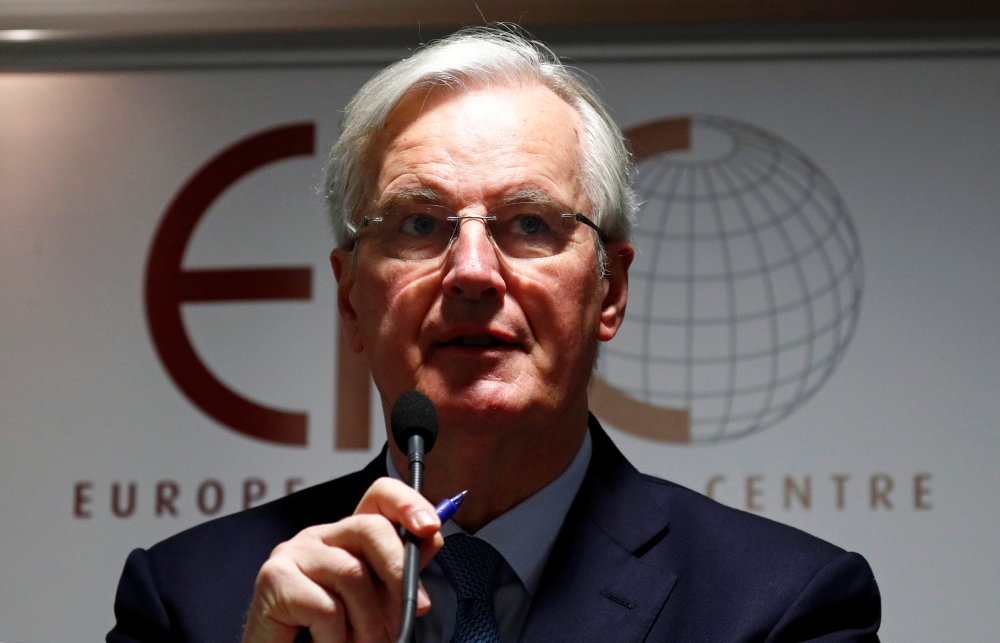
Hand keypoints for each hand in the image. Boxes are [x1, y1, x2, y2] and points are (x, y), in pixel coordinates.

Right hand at [242, 477, 443, 642]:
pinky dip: (337, 637)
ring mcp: (293, 553)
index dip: (407, 502)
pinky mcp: (274, 579)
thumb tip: (432, 539)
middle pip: (371, 528)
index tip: (431, 527)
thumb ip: (400, 571)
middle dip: (398, 571)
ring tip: (363, 642)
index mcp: (347, 537)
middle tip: (413, 610)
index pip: (379, 496)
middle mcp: (319, 536)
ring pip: (352, 573)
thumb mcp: (376, 600)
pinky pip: (326, 607)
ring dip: (368, 620)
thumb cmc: (331, 633)